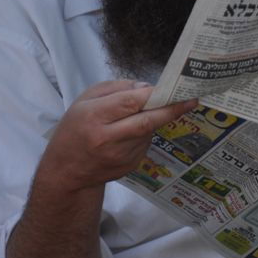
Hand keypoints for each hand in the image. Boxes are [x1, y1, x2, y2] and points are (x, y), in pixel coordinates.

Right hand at [36, 80, 196, 194]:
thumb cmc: (75, 127)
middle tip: (192, 100)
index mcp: (93, 117)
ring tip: (138, 115)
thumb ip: (117, 88)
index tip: (174, 88)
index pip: (129, 103)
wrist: (65, 170)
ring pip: (148, 132)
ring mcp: (119, 157)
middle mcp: (107, 139)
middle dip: (171, 110)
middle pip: (146, 122)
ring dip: (152, 120)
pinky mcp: (129, 167)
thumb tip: (147, 87)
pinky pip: (145, 143)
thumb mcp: (86, 99)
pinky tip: (130, 133)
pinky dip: (145, 134)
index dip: (154, 95)